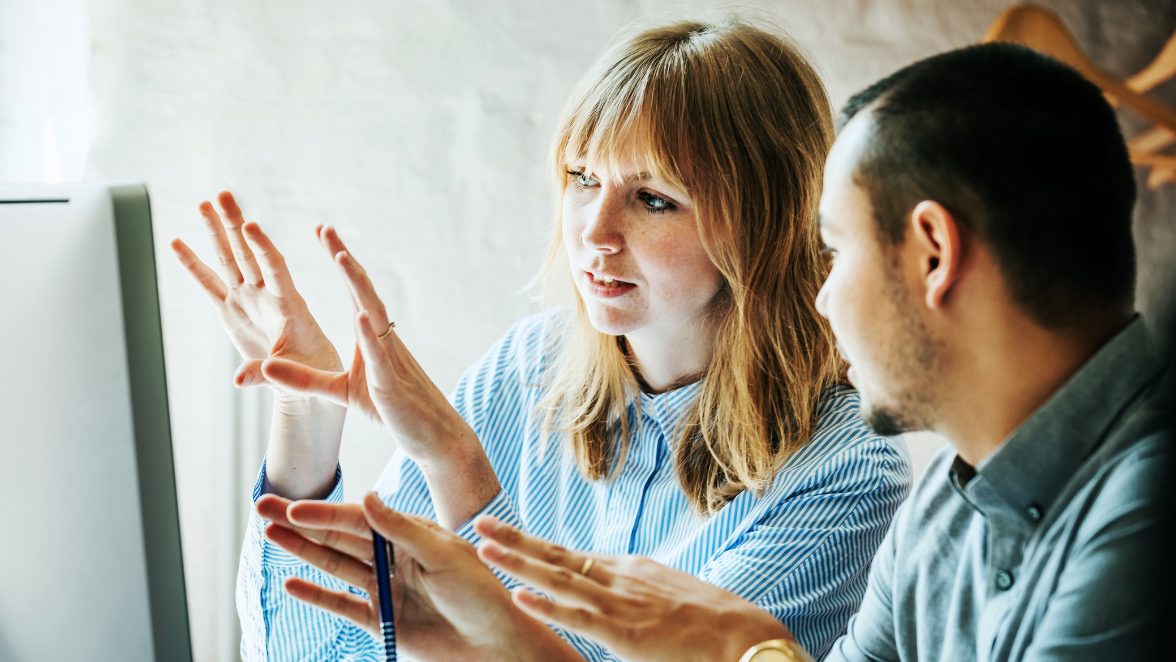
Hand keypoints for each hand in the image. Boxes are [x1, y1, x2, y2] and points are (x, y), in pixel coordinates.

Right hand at [170, 191, 341, 394]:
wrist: (306, 377)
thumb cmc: (311, 372)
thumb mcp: (295, 375)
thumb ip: (266, 374)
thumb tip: (237, 382)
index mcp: (288, 304)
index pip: (275, 268)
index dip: (263, 247)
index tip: (251, 225)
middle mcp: (265, 295)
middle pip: (248, 253)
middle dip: (235, 225)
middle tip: (223, 195)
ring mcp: (247, 299)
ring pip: (228, 260)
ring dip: (216, 233)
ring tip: (204, 203)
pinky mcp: (231, 311)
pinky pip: (208, 284)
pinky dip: (192, 265)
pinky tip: (177, 242)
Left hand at [257, 226, 499, 526]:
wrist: (433, 436)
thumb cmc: (391, 409)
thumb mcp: (340, 392)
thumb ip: (304, 379)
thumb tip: (266, 366)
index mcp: (372, 337)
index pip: (354, 291)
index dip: (340, 260)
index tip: (323, 232)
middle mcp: (383, 338)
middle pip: (363, 290)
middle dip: (344, 258)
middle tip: (325, 228)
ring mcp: (390, 358)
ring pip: (373, 313)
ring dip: (358, 285)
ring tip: (341, 257)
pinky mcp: (391, 383)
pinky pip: (380, 355)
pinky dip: (370, 334)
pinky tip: (361, 315)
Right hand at [258, 493, 580, 661]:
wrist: (497, 644)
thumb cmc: (481, 592)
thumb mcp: (445, 555)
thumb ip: (402, 529)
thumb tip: (367, 497)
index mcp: (411, 534)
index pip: (359, 519)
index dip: (325, 513)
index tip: (293, 506)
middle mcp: (395, 557)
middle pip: (339, 536)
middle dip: (301, 522)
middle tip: (262, 506)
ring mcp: (386, 588)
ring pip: (335, 565)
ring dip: (302, 551)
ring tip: (269, 534)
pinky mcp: (383, 621)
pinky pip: (343, 605)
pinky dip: (317, 595)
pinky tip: (292, 583)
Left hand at [475, 517, 797, 661]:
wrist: (744, 635)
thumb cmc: (710, 623)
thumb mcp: (666, 597)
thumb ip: (636, 595)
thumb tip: (615, 600)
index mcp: (627, 570)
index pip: (568, 555)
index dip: (532, 545)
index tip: (503, 534)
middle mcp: (618, 578)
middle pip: (555, 555)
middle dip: (514, 540)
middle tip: (478, 523)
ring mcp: (620, 603)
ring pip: (558, 578)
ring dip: (517, 562)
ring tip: (484, 548)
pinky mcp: (624, 633)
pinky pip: (578, 617)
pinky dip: (547, 604)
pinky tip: (520, 595)